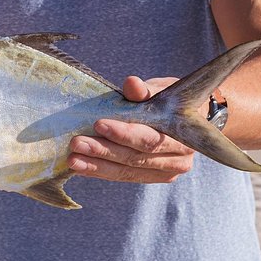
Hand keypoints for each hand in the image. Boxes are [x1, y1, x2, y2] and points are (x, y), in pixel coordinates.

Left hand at [67, 76, 194, 183]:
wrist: (187, 118)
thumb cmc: (171, 100)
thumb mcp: (162, 89)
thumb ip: (145, 90)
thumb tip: (131, 83)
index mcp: (184, 137)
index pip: (150, 139)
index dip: (124, 134)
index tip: (98, 124)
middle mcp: (179, 160)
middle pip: (135, 158)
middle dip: (103, 151)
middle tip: (77, 143)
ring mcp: (166, 173)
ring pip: (127, 171)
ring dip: (97, 165)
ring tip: (73, 159)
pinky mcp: (151, 177)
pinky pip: (123, 176)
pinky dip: (100, 171)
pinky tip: (81, 167)